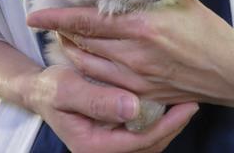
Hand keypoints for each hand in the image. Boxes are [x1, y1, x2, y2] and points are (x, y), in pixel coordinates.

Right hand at [24, 65, 198, 152]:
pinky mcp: (113, 134)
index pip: (140, 141)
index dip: (167, 125)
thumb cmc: (50, 88)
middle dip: (174, 127)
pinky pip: (141, 133)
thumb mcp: (66, 89)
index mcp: (92, 146)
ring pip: (148, 142)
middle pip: (149, 146)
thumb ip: (96, 100)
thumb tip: (133, 107)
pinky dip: (157, 120)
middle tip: (193, 102)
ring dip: (168, 125)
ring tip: (185, 103)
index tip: (188, 106)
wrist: (40, 91)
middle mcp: (103, 150)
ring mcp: (109, 143)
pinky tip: (166, 102)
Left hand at [27, 0, 233, 106]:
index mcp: (142, 26)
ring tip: (65, 41)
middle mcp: (134, 54)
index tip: (36, 15)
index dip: (58, 17)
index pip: (88, 20)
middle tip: (52, 24)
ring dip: (73, 52)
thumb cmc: (210, 32)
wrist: (232, 72)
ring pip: (89, 65)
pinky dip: (90, 69)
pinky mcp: (141, 93)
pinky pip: (104, 81)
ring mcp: (136, 78)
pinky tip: (89, 60)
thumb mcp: (180, 3)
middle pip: (83, 43)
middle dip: (62, 34)